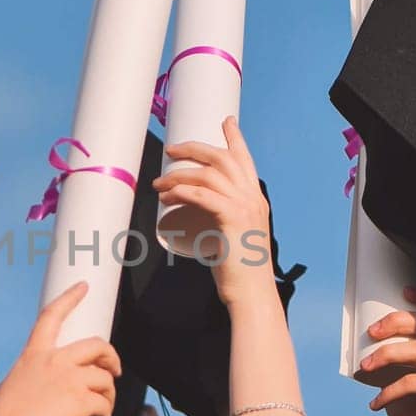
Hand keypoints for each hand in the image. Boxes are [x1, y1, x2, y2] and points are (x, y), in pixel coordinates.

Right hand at [0, 281, 120, 415]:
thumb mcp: (6, 391)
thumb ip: (22, 382)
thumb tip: (26, 387)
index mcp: (34, 356)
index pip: (51, 316)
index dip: (69, 298)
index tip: (83, 288)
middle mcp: (54, 361)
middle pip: (96, 345)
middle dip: (111, 356)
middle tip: (114, 370)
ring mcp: (70, 380)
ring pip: (105, 378)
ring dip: (108, 396)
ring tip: (101, 413)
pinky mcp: (83, 400)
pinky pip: (104, 405)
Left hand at [153, 117, 274, 306]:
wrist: (251, 293)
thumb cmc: (239, 272)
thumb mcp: (233, 238)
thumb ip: (222, 222)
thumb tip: (199, 214)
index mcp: (256, 200)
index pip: (245, 160)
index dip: (235, 139)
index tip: (226, 121)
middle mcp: (254, 198)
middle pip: (222, 158)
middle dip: (195, 149)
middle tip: (172, 149)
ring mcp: (245, 206)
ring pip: (208, 174)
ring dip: (178, 175)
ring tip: (159, 183)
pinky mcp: (231, 218)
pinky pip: (201, 195)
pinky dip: (181, 192)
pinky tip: (166, 197)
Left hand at [361, 286, 415, 415]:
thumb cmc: (415, 407)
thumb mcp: (404, 374)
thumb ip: (396, 354)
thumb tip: (363, 334)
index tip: (402, 291)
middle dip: (396, 322)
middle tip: (370, 332)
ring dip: (385, 355)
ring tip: (364, 366)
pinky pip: (413, 381)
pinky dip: (389, 391)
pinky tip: (375, 403)